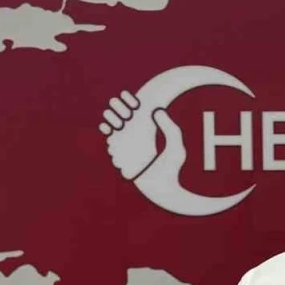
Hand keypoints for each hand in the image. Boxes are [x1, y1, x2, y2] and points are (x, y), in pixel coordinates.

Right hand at [97, 67, 257, 216]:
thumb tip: (157, 110)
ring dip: (111, 121)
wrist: (162, 189)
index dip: (129, 101)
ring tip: (116, 123)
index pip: (136, 111)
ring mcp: (128, 146)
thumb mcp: (175, 148)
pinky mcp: (121, 157)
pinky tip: (111, 135)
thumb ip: (170, 129)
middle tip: (120, 110)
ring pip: (114, 128)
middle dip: (117, 109)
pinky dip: (108, 137)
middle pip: (123, 117)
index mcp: (150, 131)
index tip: (126, 94)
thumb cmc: (172, 169)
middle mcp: (138, 137)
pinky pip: (110, 144)